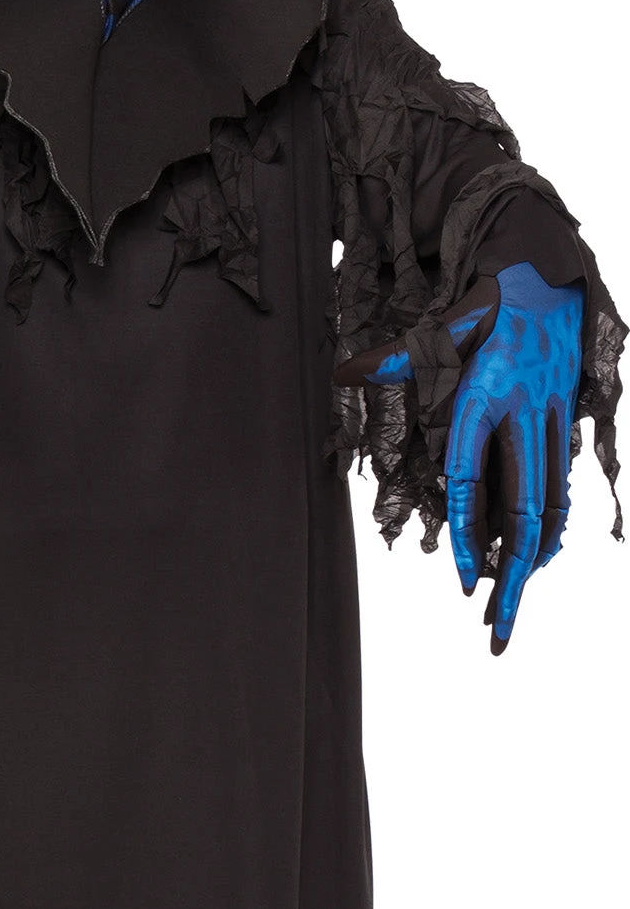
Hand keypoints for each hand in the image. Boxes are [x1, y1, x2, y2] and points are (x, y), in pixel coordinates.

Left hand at [336, 262, 583, 651]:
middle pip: (522, 512)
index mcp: (485, 395)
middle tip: (495, 629)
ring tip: (511, 607)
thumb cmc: (488, 306)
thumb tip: (343, 373)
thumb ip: (395, 359)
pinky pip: (560, 488)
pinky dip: (551, 528)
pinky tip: (536, 560)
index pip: (471, 478)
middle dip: (512, 578)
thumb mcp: (442, 328)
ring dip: (533, 562)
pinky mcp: (565, 425)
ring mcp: (549, 422)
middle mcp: (522, 414)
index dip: (469, 533)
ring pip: (549, 506)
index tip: (463, 582)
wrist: (551, 279)